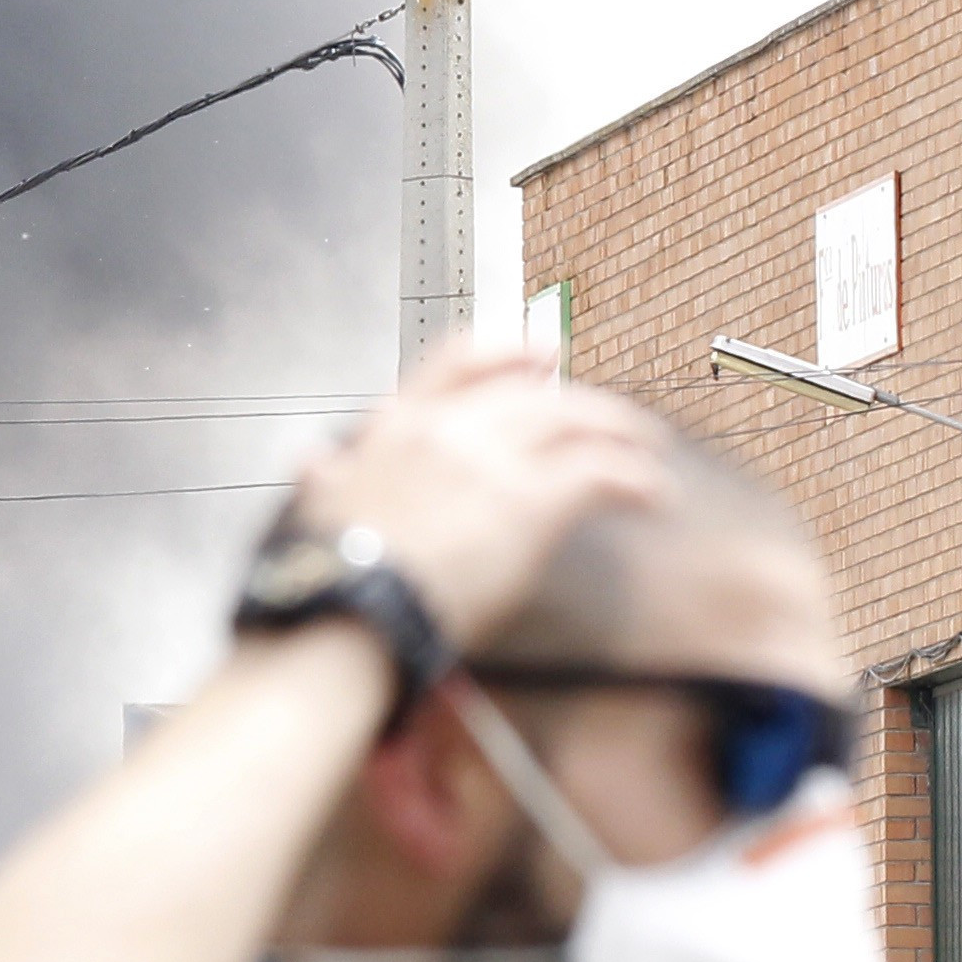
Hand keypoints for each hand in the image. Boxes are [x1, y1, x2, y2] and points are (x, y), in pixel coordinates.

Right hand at [278, 346, 673, 660]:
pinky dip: (634, 479)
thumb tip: (310, 460)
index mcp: (399, 425)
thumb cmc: (333, 570)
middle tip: (615, 421)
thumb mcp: (322, 505)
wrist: (351, 608)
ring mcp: (491, 461)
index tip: (540, 356)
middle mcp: (449, 428)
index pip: (460, 360)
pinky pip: (601, 472)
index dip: (508, 353)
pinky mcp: (530, 501)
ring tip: (646, 457)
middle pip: (535, 395)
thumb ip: (326, 476)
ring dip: (621, 436)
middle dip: (584, 405)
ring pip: (577, 423)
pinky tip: (651, 496)